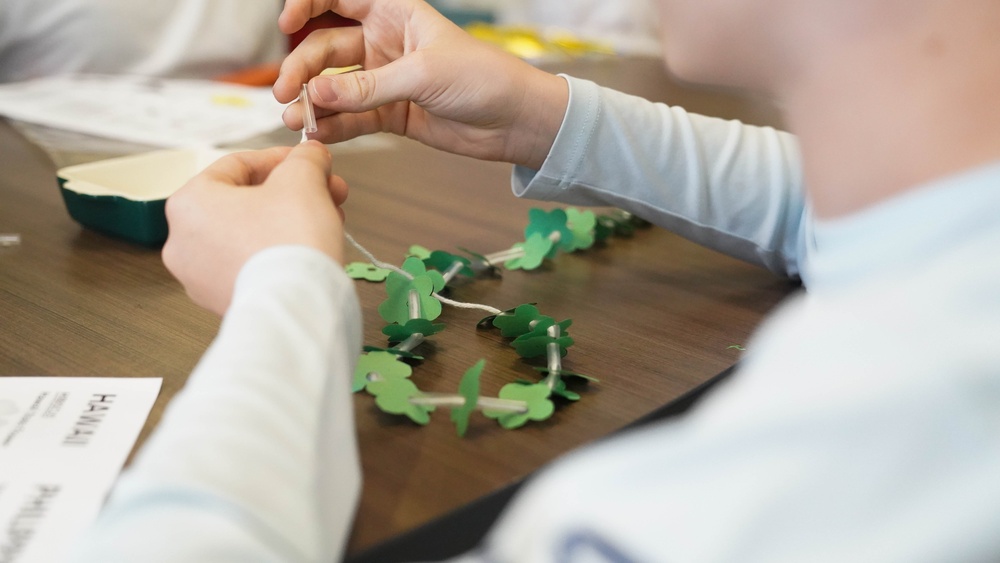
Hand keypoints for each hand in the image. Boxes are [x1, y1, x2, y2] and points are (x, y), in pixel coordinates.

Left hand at [162, 142, 347, 314]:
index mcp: (189, 202)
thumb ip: (305, 159)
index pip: (238, 165)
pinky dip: (278, 251)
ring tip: (327, 220)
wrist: (297, 308)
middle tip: (326, 191)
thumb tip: (311, 153)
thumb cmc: (290, 241)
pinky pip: (250, 264)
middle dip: (293, 192)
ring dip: (289, 220)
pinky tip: (308, 249)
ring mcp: (200, 277)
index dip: (282, 158)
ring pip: (249, 233)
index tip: (309, 161)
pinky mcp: (222, 300)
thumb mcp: (303, 180)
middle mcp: (183, 241)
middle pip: (246, 201)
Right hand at [273, 0, 567, 168]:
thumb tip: (316, 95)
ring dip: (312, 101)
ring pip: (334, 86)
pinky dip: (333, 125)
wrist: (516, 120)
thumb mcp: (423, 75)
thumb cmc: (484, 78)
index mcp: (395, 12)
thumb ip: (368, 87)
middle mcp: (384, 42)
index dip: (307, 4)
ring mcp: (385, 80)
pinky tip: (315, 134)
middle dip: (303, 69)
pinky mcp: (391, 114)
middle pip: (327, 48)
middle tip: (286, 92)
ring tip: (293, 119)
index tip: (287, 24)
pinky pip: (352, 117)